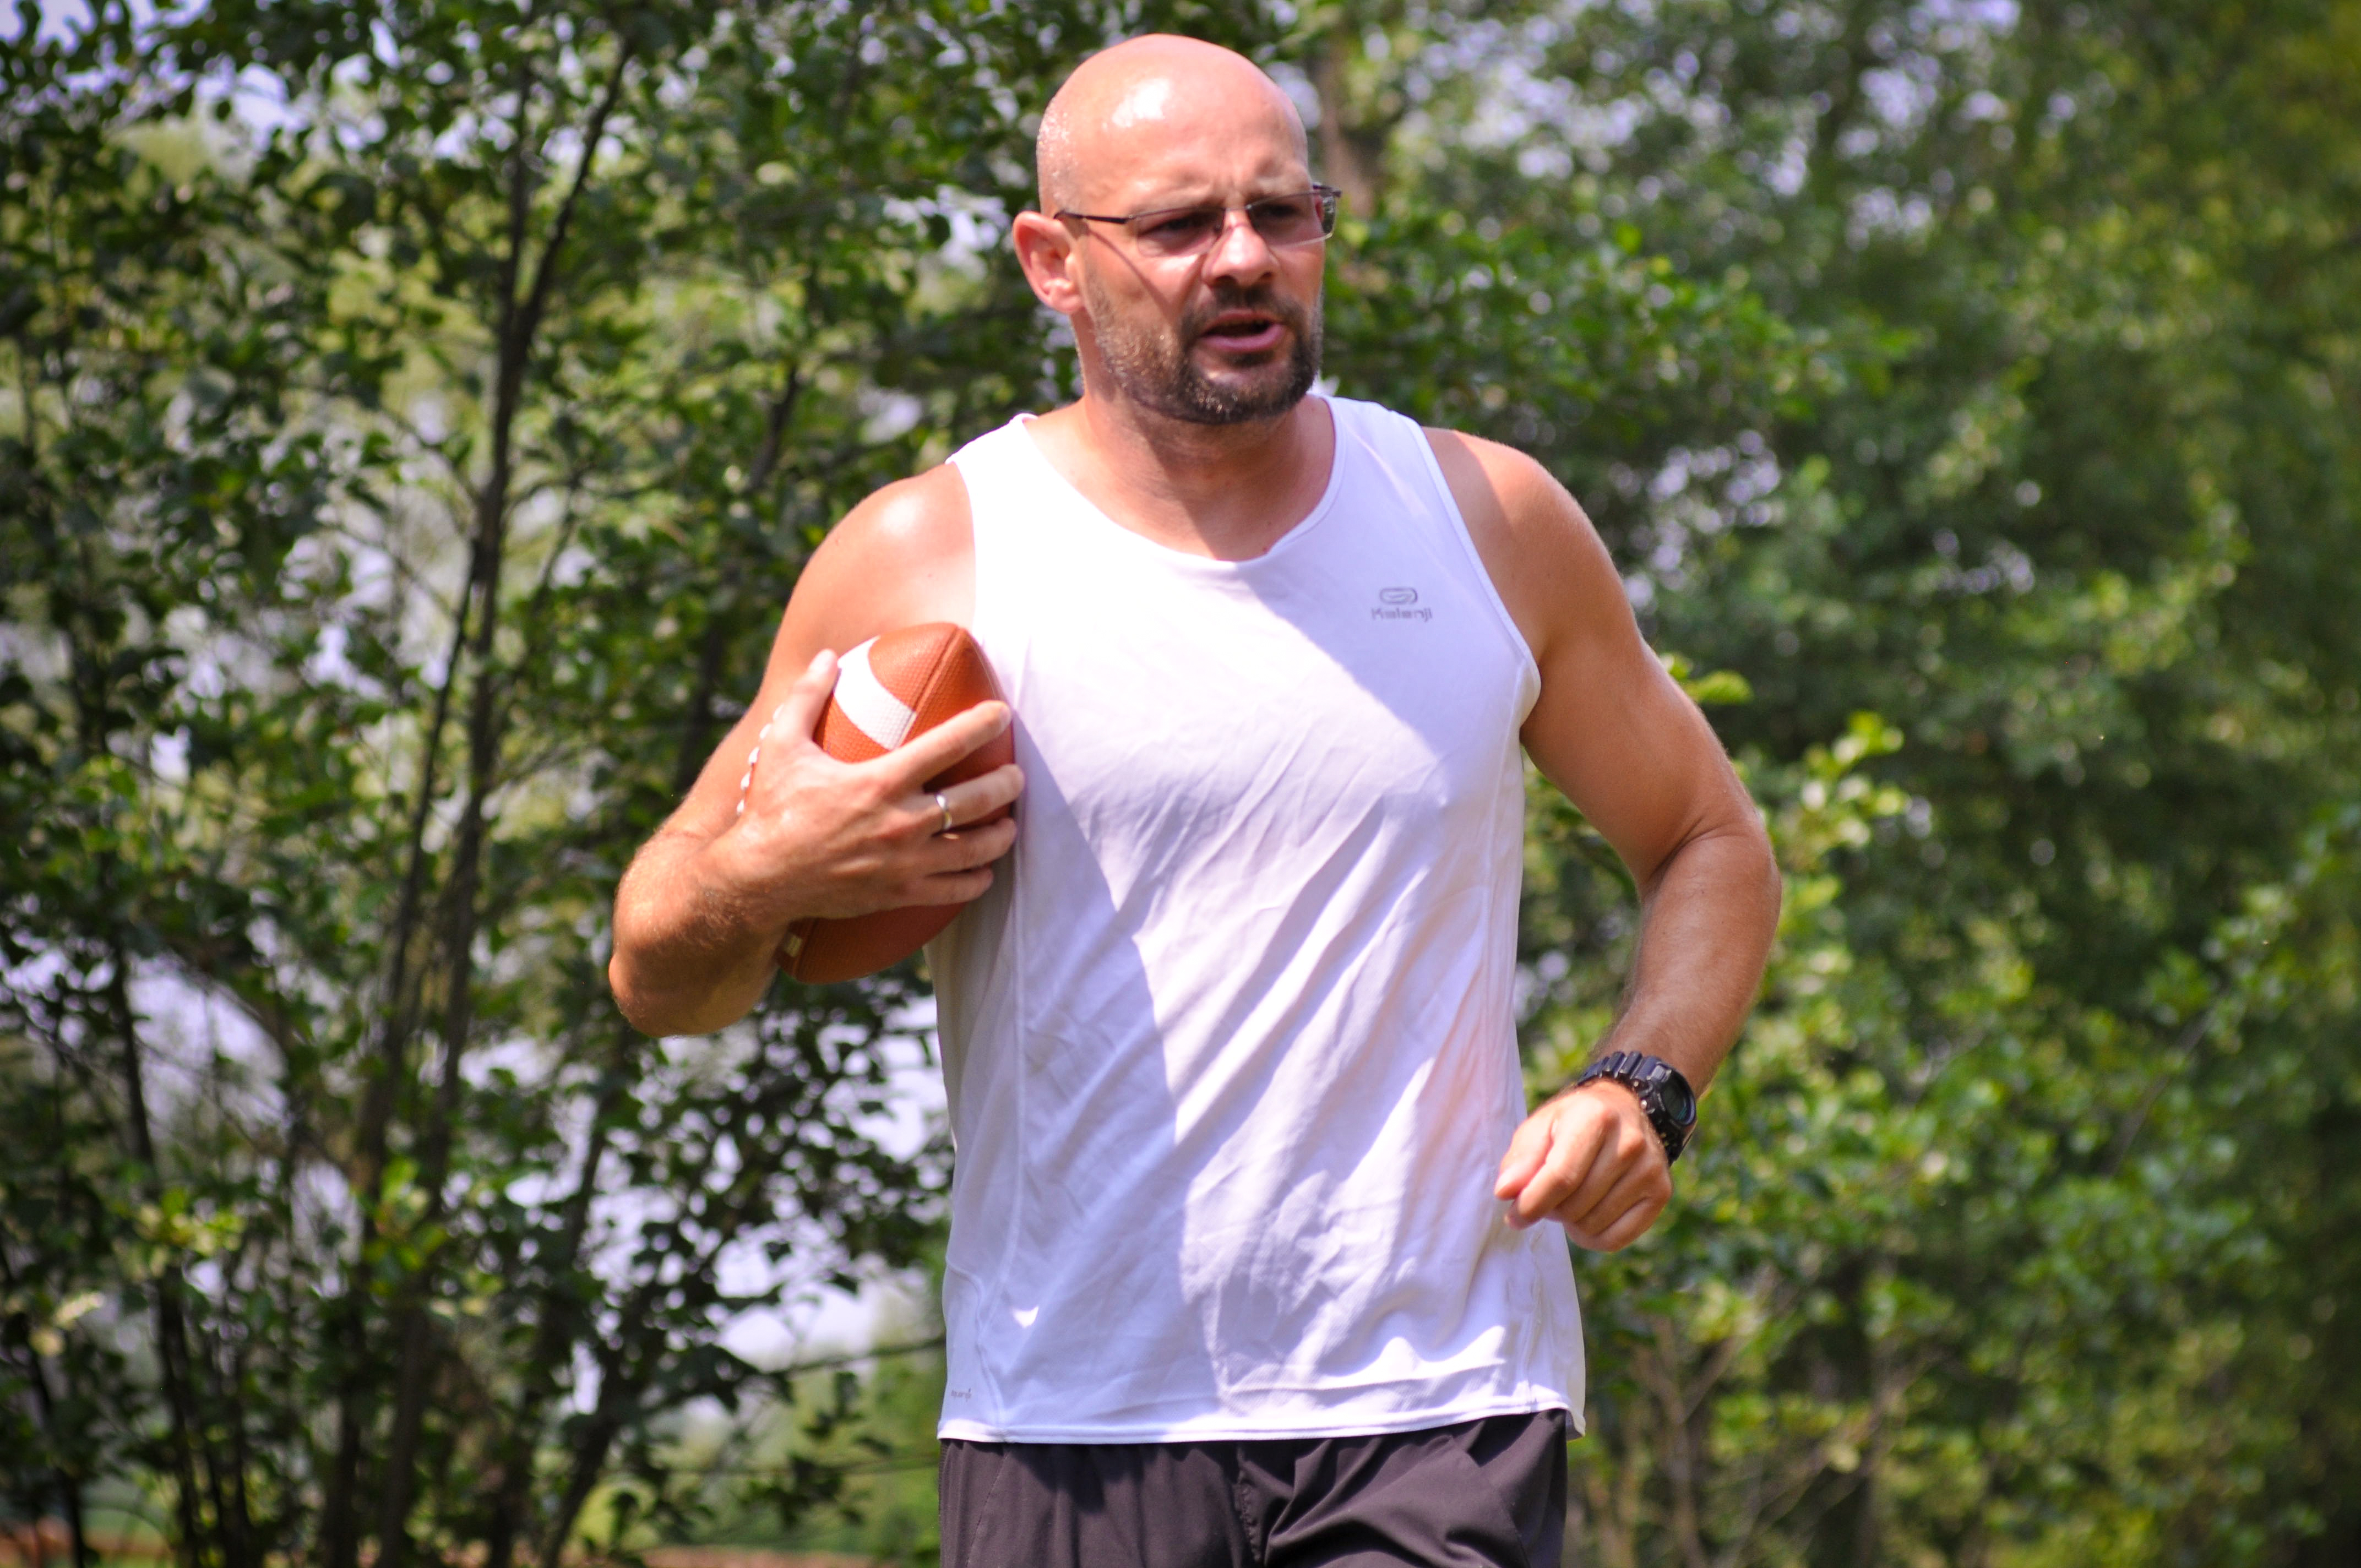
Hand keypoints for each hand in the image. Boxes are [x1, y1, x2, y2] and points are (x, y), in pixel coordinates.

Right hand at [704, 649, 1023, 925]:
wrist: (757, 881)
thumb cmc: (770, 809)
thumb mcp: (781, 745)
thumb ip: (806, 696)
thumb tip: (827, 656)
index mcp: (879, 783)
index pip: (947, 746)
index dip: (981, 725)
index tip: (1002, 715)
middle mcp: (900, 824)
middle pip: (975, 801)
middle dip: (1005, 785)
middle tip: (1017, 776)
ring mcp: (903, 864)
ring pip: (974, 850)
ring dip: (1000, 835)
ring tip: (1009, 824)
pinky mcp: (898, 895)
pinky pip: (953, 891)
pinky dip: (976, 880)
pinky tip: (985, 872)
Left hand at [1494, 1081, 1671, 1250]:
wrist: (1625, 1111)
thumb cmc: (1573, 1123)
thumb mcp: (1541, 1127)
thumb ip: (1520, 1159)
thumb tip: (1505, 1192)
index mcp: (1595, 1117)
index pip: (1560, 1177)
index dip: (1531, 1204)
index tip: (1513, 1217)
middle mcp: (1630, 1143)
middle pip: (1574, 1205)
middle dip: (1551, 1209)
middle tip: (1549, 1194)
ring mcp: (1650, 1169)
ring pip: (1592, 1226)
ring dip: (1570, 1222)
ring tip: (1571, 1197)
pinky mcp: (1660, 1193)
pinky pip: (1615, 1240)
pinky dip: (1591, 1237)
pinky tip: (1587, 1214)